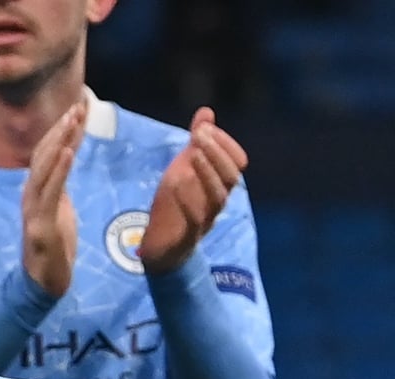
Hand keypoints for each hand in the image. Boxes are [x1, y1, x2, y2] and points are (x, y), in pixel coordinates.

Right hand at [22, 98, 85, 297]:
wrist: (44, 283)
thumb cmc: (54, 248)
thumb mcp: (59, 210)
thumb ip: (59, 186)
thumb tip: (64, 161)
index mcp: (36, 191)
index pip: (47, 154)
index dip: (61, 130)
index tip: (77, 108)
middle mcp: (30, 195)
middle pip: (44, 155)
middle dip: (61, 129)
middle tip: (77, 106)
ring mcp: (33, 210)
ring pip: (44, 168)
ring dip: (59, 142)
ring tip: (73, 121)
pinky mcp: (41, 225)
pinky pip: (50, 193)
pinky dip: (58, 170)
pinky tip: (67, 151)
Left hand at [139, 107, 248, 273]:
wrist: (160, 247)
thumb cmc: (175, 205)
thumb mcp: (182, 169)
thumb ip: (195, 143)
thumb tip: (206, 111)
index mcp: (219, 185)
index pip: (237, 161)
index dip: (225, 143)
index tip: (205, 127)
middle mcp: (217, 202)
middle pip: (232, 177)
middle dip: (217, 152)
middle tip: (199, 134)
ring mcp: (205, 219)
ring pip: (219, 197)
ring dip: (207, 173)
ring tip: (194, 153)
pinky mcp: (187, 235)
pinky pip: (195, 220)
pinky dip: (188, 201)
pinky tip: (178, 183)